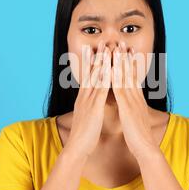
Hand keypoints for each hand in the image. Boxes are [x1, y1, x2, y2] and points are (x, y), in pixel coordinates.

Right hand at [65, 40, 111, 157]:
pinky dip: (105, 78)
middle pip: (91, 72)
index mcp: (84, 98)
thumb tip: (93, 100)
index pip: (89, 76)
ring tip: (106, 48)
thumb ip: (90, 106)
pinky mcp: (93, 108)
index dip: (93, 62)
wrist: (77, 148)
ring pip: (95, 77)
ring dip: (101, 62)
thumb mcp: (87, 116)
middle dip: (97, 56)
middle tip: (102, 41)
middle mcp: (85, 96)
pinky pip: (100, 90)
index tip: (97, 49)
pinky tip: (110, 69)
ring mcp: (88, 101)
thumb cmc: (84, 134)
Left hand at [111, 41, 157, 159]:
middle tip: (121, 42)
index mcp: (136, 99)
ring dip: (120, 62)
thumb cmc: (139, 135)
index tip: (126, 51)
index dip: (129, 64)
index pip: (132, 78)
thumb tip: (130, 103)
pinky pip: (121, 90)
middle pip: (130, 73)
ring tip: (116, 48)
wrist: (146, 148)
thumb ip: (133, 107)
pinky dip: (116, 78)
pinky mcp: (128, 108)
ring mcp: (132, 101)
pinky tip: (111, 68)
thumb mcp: (135, 117)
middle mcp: (135, 97)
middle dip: (125, 57)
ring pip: (125, 77)